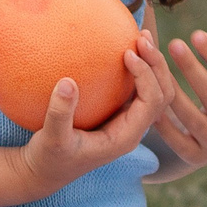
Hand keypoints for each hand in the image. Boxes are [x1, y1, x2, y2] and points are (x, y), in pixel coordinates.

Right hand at [11, 52, 167, 199]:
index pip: (151, 103)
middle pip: (163, 94)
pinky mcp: (116, 114)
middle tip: (142, 37)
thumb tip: (67, 82)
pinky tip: (124, 47)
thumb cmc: (47, 158)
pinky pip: (135, 89)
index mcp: (126, 137)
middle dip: (157, 65)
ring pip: (154, 91)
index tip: (127, 53)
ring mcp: (126, 121)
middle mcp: (132, 129)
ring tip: (141, 35)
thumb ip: (59, 114)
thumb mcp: (50, 138)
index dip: (146, 75)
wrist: (44, 172)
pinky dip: (137, 68)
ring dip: (152, 64)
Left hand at [133, 29, 206, 175]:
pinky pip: (175, 138)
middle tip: (172, 43)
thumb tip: (198, 38)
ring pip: (190, 116)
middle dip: (190, 68)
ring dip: (171, 90)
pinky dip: (162, 120)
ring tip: (156, 68)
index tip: (195, 34)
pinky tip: (149, 99)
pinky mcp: (196, 157)